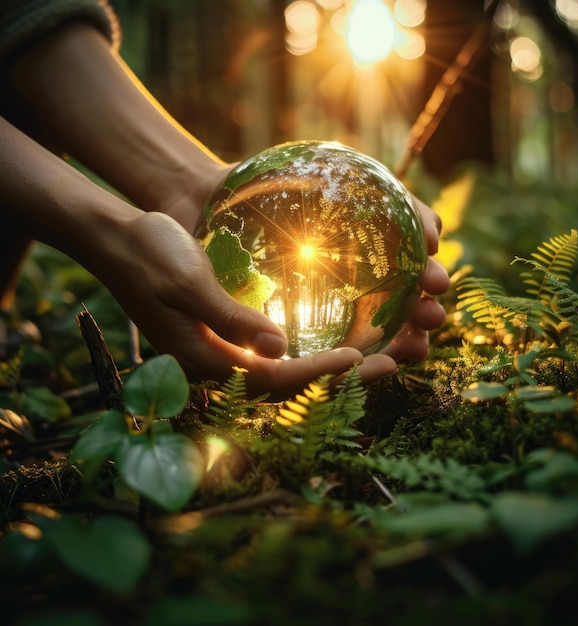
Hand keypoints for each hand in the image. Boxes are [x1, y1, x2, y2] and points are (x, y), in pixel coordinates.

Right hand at [147, 184, 448, 394]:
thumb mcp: (188, 284)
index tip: (362, 359)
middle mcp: (221, 364)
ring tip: (384, 351)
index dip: (321, 373)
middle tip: (394, 361)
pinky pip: (280, 352)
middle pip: (292, 383)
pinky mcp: (230, 333)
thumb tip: (278, 347)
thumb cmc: (149, 256)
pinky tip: (344, 335)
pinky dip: (315, 348)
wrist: (120, 241)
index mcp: (207, 361)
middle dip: (344, 377)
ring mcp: (226, 350)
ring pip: (292, 369)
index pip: (276, 379)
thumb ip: (231, 318)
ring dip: (338, 364)